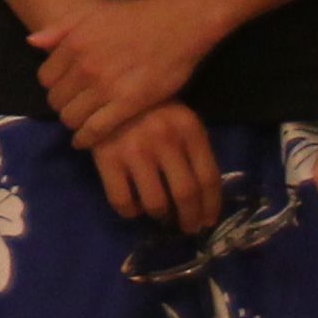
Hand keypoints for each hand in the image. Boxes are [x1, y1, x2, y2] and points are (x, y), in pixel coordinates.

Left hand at [32, 0, 216, 149]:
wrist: (177, 25)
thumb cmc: (134, 15)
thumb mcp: (92, 10)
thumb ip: (60, 27)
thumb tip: (32, 43)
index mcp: (73, 44)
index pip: (45, 79)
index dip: (54, 85)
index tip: (65, 88)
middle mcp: (85, 67)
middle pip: (56, 100)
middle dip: (63, 104)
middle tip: (75, 105)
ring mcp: (106, 87)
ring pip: (71, 117)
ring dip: (74, 122)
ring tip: (82, 120)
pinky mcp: (128, 104)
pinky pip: (95, 130)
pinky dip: (86, 139)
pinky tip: (84, 140)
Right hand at [87, 103, 220, 232]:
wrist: (106, 90)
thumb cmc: (150, 108)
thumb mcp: (181, 121)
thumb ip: (194, 152)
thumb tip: (203, 200)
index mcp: (189, 128)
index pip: (209, 177)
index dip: (211, 206)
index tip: (208, 221)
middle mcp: (165, 139)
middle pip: (186, 194)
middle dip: (190, 218)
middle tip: (188, 227)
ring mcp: (134, 149)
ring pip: (156, 203)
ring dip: (161, 216)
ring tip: (160, 214)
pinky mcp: (107, 158)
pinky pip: (123, 202)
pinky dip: (131, 212)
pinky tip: (133, 206)